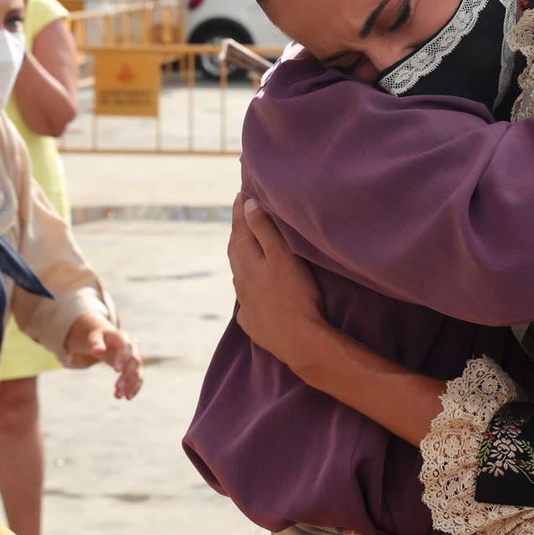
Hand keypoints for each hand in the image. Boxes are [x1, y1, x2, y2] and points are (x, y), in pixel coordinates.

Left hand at [64, 316, 142, 398]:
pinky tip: (127, 397)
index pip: (126, 347)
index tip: (116, 371)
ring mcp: (137, 356)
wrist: (106, 338)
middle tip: (117, 388)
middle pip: (134, 361)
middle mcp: (134, 347)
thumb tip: (97, 351)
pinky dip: (134, 388)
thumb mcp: (94, 338)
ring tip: (118, 396)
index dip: (123, 358)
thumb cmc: (98, 338)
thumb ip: (95, 344)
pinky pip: (139, 378)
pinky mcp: (136, 366)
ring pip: (137, 372)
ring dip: (131, 385)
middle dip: (127, 375)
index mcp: (123, 337)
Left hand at [228, 192, 329, 365]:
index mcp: (247, 261)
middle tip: (241, 215)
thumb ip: (264, 230)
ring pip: (239, 274)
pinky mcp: (252, 322)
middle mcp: (241, 280)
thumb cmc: (295, 295)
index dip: (240, 210)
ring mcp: (246, 303)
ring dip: (241, 258)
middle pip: (235, 250)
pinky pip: (245, 300)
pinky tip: (251, 290)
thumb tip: (247, 205)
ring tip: (246, 248)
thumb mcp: (282, 256)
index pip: (240, 228)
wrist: (298, 341)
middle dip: (238, 230)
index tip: (241, 193)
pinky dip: (247, 288)